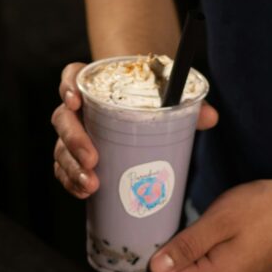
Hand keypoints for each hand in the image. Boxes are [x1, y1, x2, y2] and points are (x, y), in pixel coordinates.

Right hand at [51, 62, 218, 198]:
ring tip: (91, 185)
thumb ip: (187, 105)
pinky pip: (65, 170)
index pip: (72, 77)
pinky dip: (72, 182)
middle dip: (74, 141)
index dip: (68, 87)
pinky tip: (84, 193)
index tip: (75, 99)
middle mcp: (78, 109)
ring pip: (61, 149)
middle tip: (93, 159)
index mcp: (94, 85)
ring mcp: (74, 135)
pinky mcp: (75, 158)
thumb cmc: (149, 101)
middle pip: (63, 119)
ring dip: (72, 169)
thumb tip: (210, 117)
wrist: (140, 110)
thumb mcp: (168, 99)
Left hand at [146, 179, 271, 271]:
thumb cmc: (270, 209)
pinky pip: (216, 267)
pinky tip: (205, 233)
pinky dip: (204, 253)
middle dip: (164, 261)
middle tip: (148, 230)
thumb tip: (156, 269)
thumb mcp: (221, 220)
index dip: (146, 271)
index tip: (128, 252)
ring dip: (185, 255)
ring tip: (175, 229)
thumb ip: (186, 247)